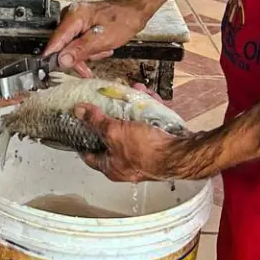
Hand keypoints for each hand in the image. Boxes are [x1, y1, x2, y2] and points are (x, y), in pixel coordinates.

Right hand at [43, 0, 151, 75]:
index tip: (52, 70)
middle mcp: (71, 16)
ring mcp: (75, 20)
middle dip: (77, 58)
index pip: (55, 40)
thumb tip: (61, 60)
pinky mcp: (80, 25)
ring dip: (86, 54)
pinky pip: (78, 42)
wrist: (135, 11)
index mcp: (74, 16)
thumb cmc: (123, 21)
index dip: (53, 57)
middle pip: (62, 45)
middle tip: (87, 69)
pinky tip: (100, 48)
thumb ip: (80, 50)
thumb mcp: (102, 39)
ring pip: (71, 46)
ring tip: (102, 51)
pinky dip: (89, 49)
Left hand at [74, 106, 217, 181]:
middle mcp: (127, 164)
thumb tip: (78, 111)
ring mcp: (145, 154)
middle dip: (112, 116)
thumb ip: (96, 122)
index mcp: (112, 167)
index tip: (78, 126)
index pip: (90, 156)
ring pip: (133, 127)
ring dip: (132, 108)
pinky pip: (150, 124)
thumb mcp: (114, 133)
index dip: (82, 140)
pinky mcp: (160, 144)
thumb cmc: (145, 150)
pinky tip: (149, 95)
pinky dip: (148, 109)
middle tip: (108, 101)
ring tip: (132, 92)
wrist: (180, 154)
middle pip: (113, 137)